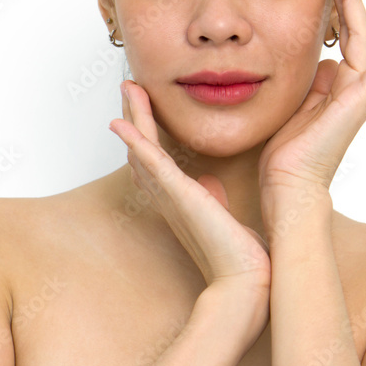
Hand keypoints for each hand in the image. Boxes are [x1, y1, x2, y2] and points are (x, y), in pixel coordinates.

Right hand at [108, 81, 270, 297]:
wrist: (245, 280)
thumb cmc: (237, 255)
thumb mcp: (223, 217)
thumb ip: (213, 197)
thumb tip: (211, 181)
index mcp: (178, 199)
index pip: (156, 157)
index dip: (146, 129)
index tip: (144, 104)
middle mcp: (167, 197)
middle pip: (142, 148)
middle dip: (135, 115)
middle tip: (129, 84)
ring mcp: (170, 196)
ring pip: (143, 148)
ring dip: (133, 116)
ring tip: (128, 87)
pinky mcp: (179, 196)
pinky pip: (151, 163)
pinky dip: (135, 141)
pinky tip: (121, 122)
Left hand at [257, 0, 365, 198]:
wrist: (288, 188)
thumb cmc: (287, 155)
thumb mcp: (297, 106)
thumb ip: (314, 84)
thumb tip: (326, 65)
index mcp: (336, 85)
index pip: (343, 35)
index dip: (341, 2)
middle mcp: (353, 86)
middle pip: (359, 28)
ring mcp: (360, 93)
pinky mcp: (359, 102)